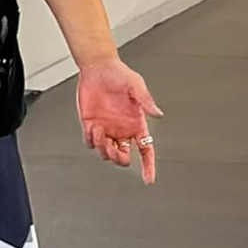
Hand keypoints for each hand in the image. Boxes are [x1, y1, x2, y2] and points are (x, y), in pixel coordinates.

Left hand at [76, 56, 163, 184]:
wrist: (97, 68)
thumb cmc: (119, 74)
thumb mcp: (136, 85)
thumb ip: (146, 101)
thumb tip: (158, 114)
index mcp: (136, 124)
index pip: (145, 150)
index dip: (148, 166)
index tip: (148, 179)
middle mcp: (122, 130)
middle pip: (123, 157)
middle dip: (121, 160)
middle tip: (118, 152)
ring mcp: (106, 129)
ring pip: (106, 153)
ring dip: (104, 149)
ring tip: (101, 131)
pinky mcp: (89, 124)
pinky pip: (90, 142)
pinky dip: (92, 141)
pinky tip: (94, 128)